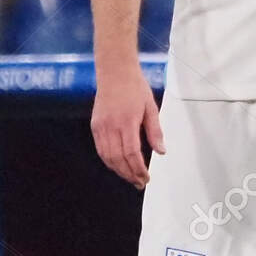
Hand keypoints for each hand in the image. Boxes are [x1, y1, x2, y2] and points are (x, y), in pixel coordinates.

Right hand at [90, 63, 163, 188]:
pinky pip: (100, 149)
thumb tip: (161, 151)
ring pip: (107, 156)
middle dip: (128, 174)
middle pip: (118, 159)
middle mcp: (111, 126)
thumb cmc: (135, 87)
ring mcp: (100, 126)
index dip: (138, 169)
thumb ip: (155, 131)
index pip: (132, 154)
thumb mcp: (151, 108)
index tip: (146, 178)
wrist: (115, 72)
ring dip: (118, 170)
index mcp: (127, 122)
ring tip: (129, 177)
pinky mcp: (95, 125)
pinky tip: (117, 165)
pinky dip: (108, 160)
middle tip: (139, 183)